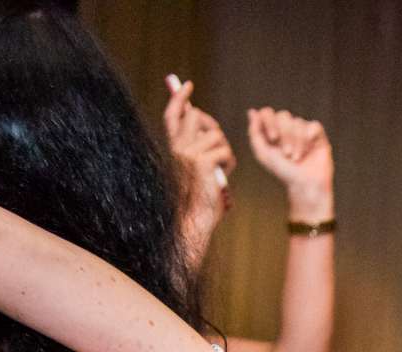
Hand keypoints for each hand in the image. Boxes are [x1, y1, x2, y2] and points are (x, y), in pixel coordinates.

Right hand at [162, 78, 233, 266]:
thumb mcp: (199, 163)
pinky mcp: (201, 161)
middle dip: (214, 128)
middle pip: (199, 117)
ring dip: (225, 151)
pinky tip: (222, 176)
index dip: (179, 98)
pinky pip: (225, 151)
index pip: (173, 115)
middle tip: (217, 150)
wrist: (198, 216)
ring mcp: (188, 153)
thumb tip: (199, 115)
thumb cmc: (203, 193)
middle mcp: (177, 146)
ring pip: (216, 135)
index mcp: (175, 146)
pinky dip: (229, 163)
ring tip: (219, 170)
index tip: (186, 85)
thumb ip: (199, 142)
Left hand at [245, 107, 333, 217]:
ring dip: (296, 142)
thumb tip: (252, 112)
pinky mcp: (318, 135)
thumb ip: (254, 133)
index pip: (268, 113)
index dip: (270, 122)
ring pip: (298, 122)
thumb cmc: (283, 171)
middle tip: (286, 153)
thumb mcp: (263, 154)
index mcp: (273, 130)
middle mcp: (288, 128)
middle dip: (284, 135)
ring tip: (297, 158)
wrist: (304, 184)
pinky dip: (309, 139)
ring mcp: (303, 130)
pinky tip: (309, 150)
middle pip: (284, 115)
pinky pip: (314, 126)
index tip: (273, 139)